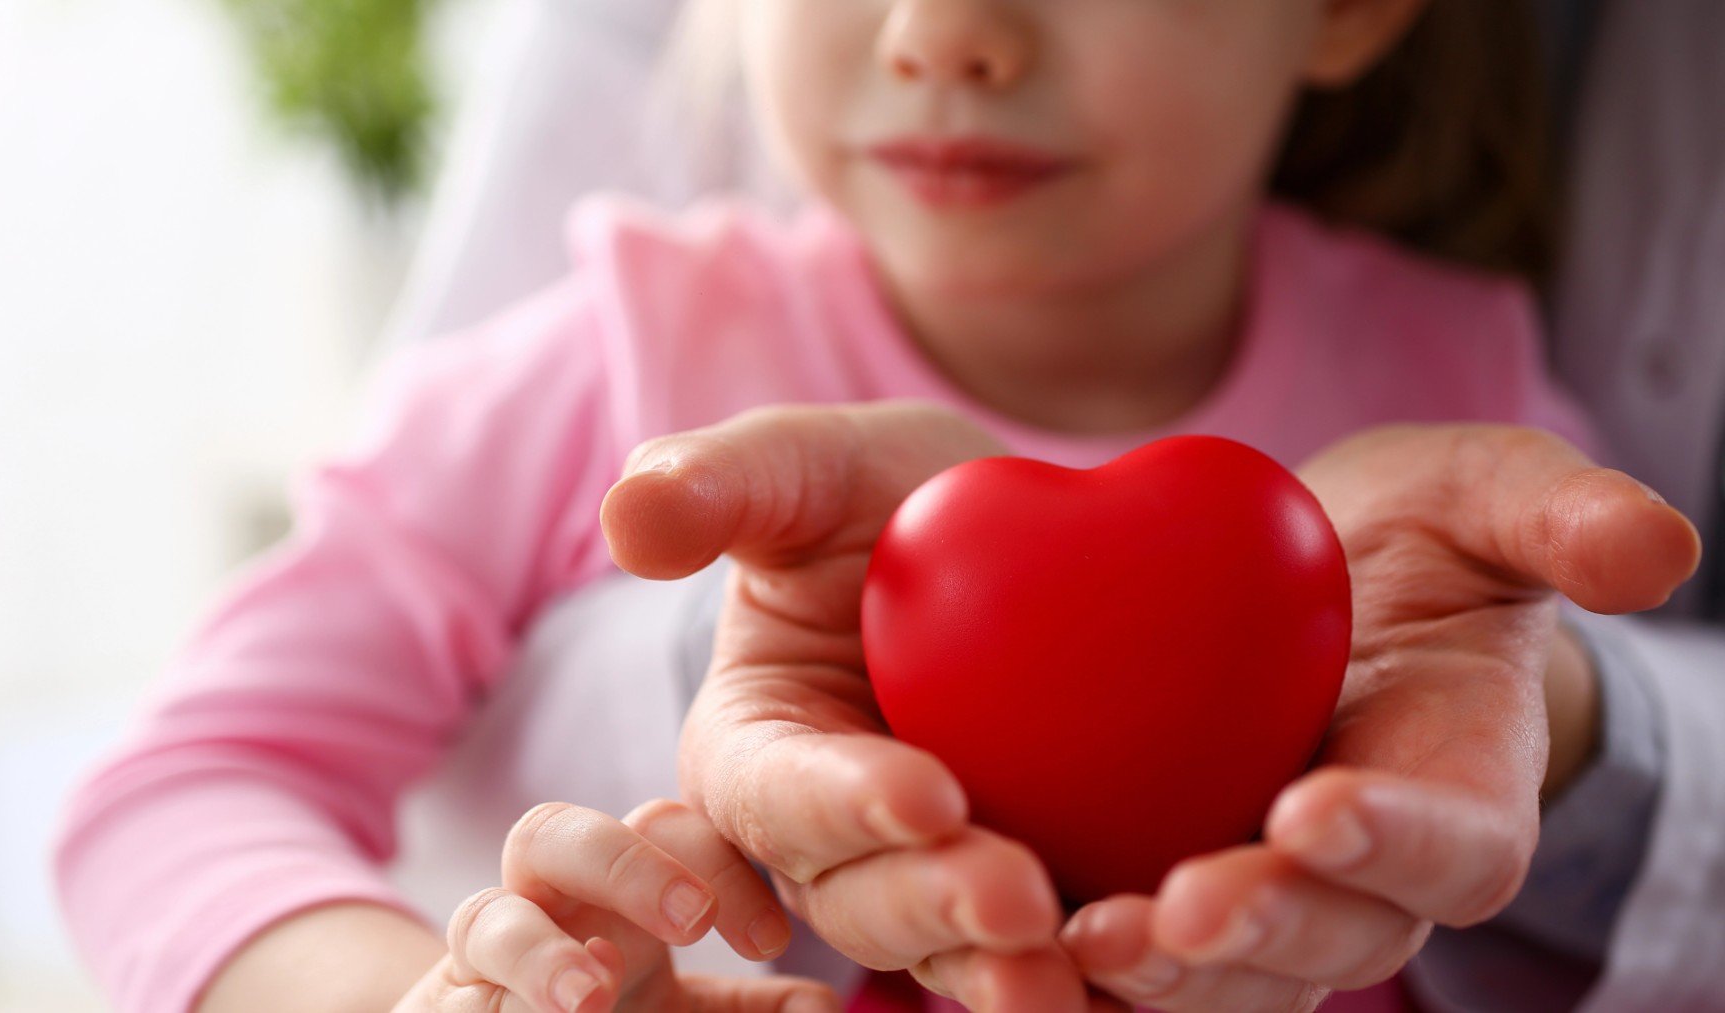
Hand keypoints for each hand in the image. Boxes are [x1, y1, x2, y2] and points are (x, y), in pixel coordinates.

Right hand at [394, 799, 837, 1011]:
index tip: (772, 941)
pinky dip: (496, 1007)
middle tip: (694, 919)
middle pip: (560, 834)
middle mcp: (542, 911)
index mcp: (614, 894)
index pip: (666, 832)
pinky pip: (453, 1002)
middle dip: (627, 864)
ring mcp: (480, 966)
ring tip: (590, 997)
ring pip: (484, 917)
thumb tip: (823, 1010)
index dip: (721, 865)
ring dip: (538, 954)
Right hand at [602, 403, 1095, 1011]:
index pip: (781, 794)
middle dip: (932, 903)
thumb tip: (629, 520)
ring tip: (1067, 968)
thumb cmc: (877, 498)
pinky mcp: (1023, 893)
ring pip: (947, 950)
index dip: (843, 803)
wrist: (1002, 542)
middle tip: (1015, 894)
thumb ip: (716, 486)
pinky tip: (1144, 966)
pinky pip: (1045, 951)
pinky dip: (1089, 973)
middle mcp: (826, 845)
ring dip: (1001, 968)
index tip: (925, 793)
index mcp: (755, 755)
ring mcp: (925, 879)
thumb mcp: (805, 468)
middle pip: (861, 898)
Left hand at [1060, 424, 1701, 1010]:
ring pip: (1236, 980)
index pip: (1448, 845)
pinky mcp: (1180, 896)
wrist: (1310, 595)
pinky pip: (1146, 957)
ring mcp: (1276, 901)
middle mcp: (1371, 879)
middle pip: (1333, 940)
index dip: (1392, 840)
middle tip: (1178, 912)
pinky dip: (1087, 965)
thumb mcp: (1480, 499)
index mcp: (1461, 799)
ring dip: (1165, 977)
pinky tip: (1010, 938)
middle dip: (1261, 934)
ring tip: (1081, 944)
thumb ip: (1558, 516)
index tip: (1318, 810)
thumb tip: (1659, 547)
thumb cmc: (1410, 546)